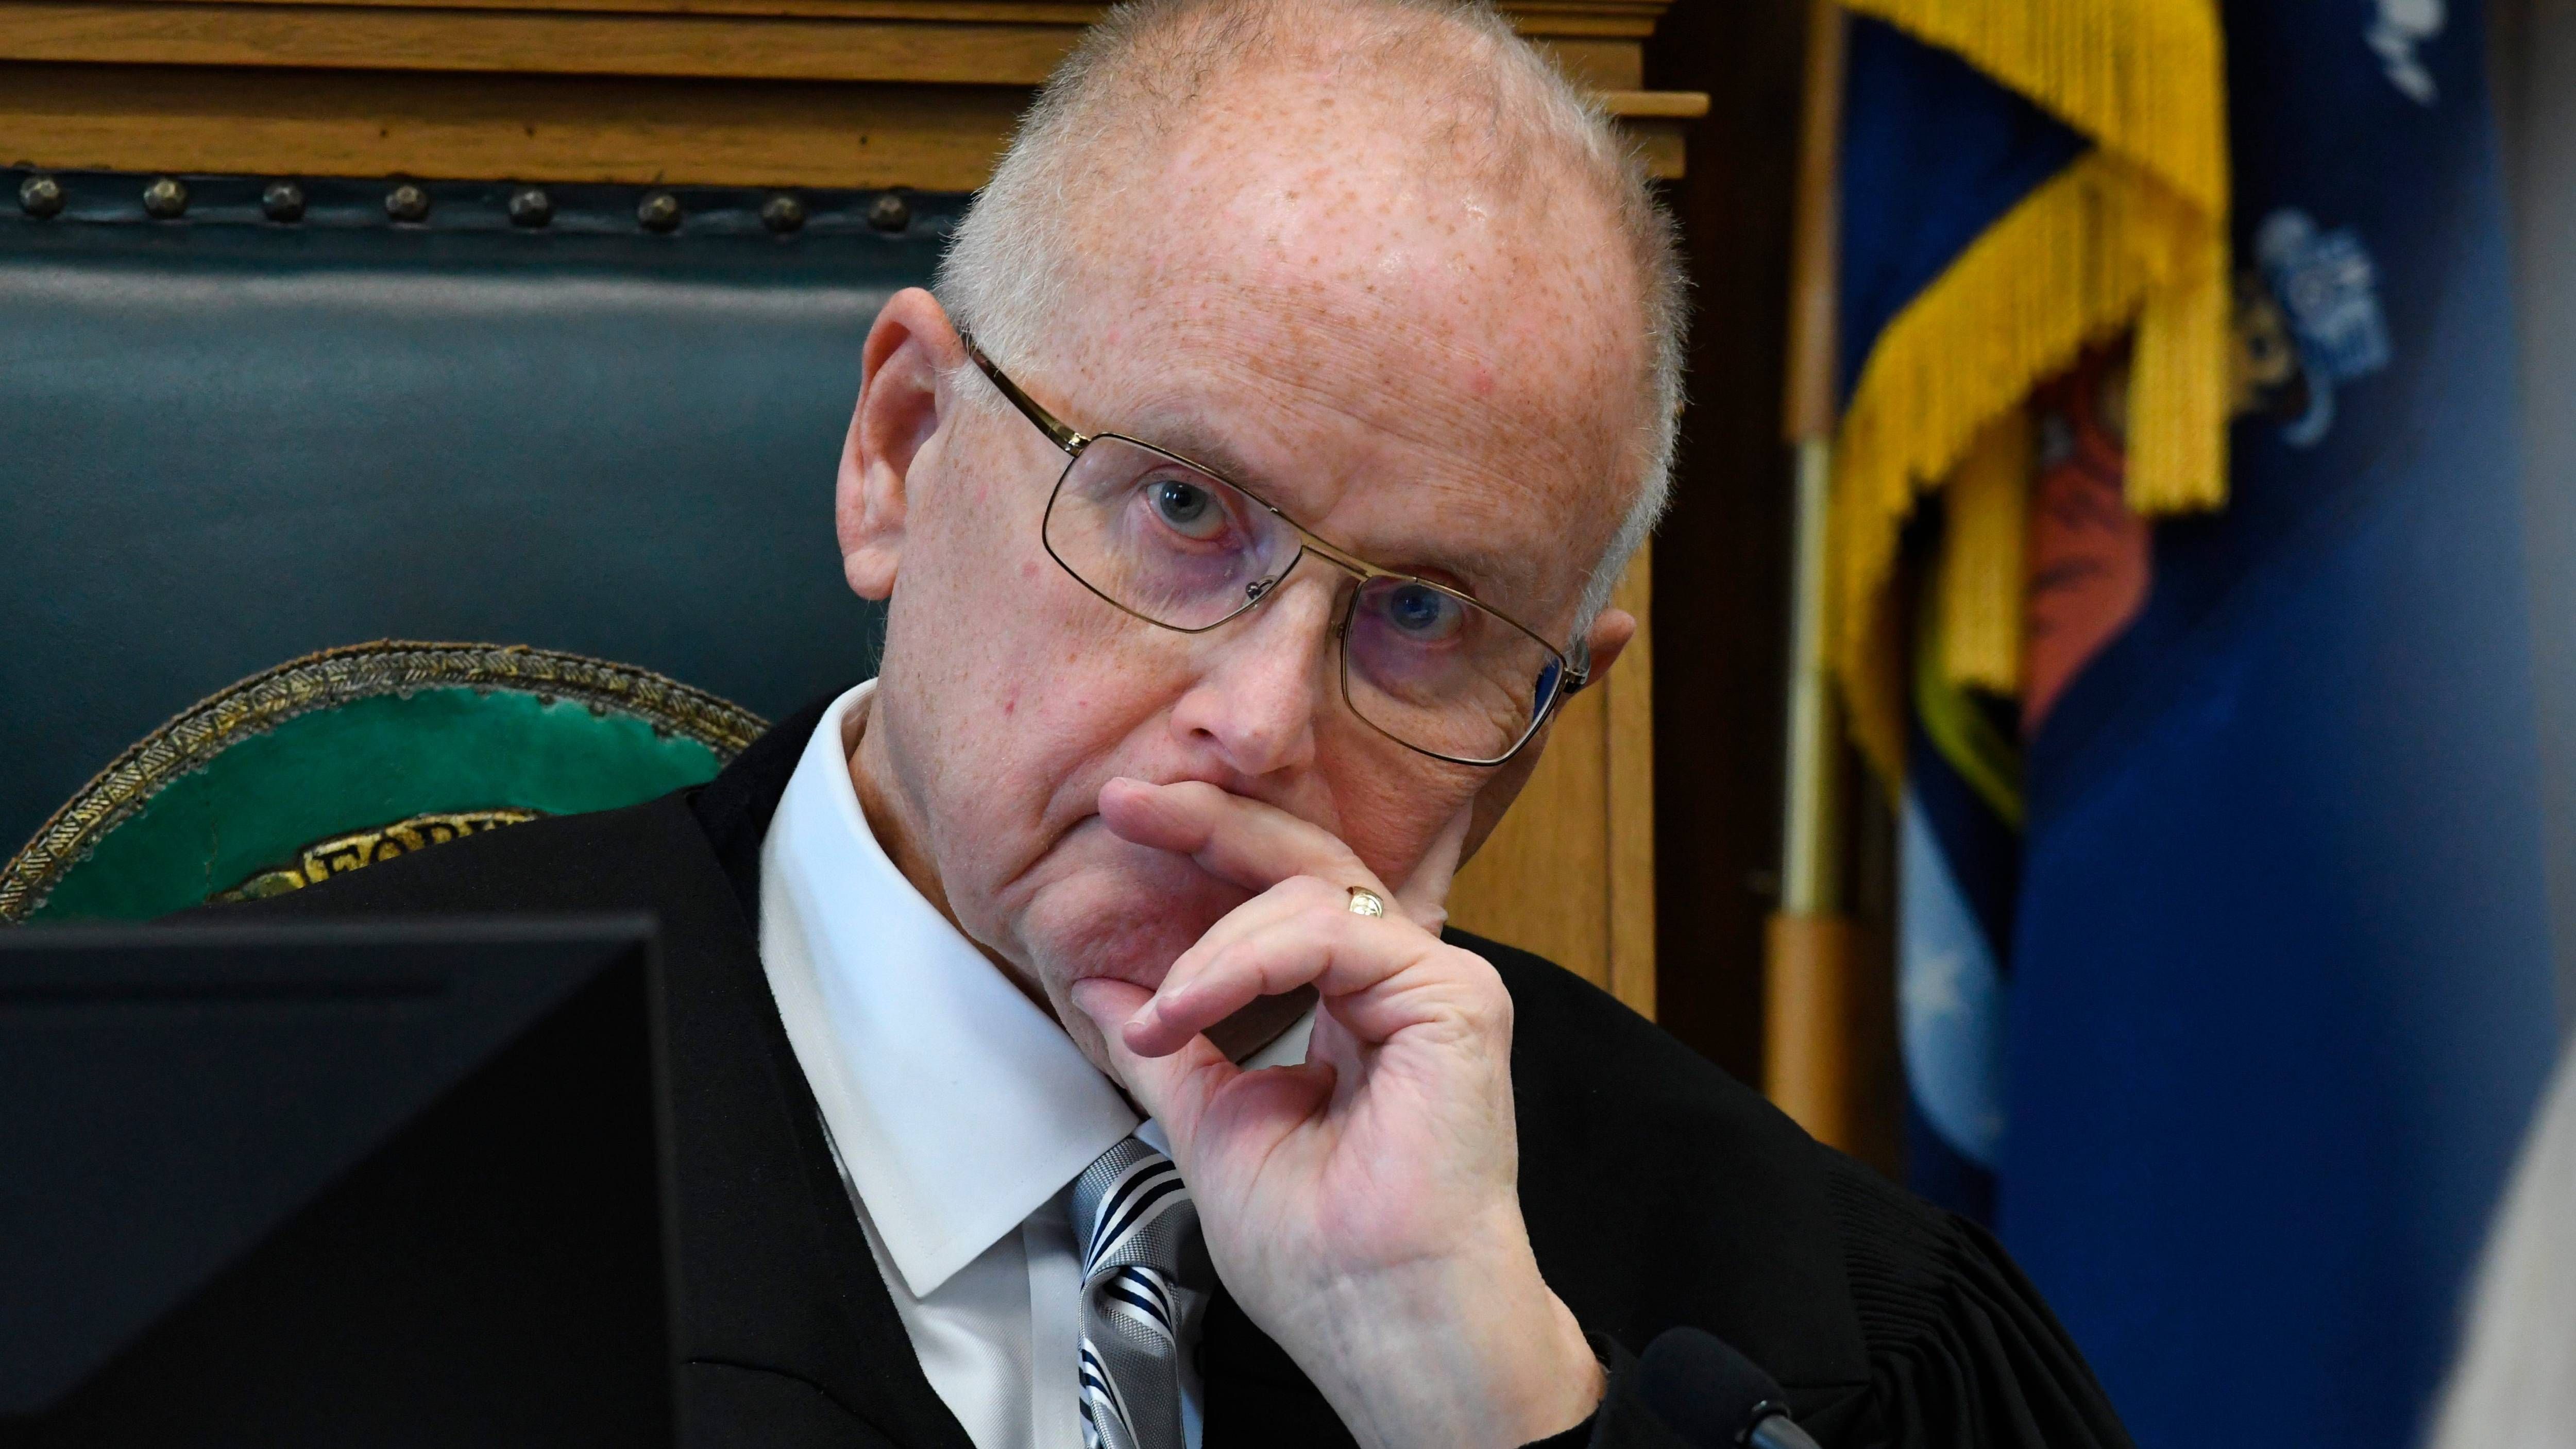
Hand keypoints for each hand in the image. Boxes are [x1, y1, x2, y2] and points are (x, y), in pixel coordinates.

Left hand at [1068, 779, 1603, 1448]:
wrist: (1381, 1323)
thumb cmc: (1323, 1258)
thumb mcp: (1214, 1124)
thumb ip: (1175, 1048)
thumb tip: (1109, 988)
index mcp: (1355, 1009)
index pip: (1281, 896)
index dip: (1205, 849)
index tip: (1121, 821)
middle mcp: (1400, 985)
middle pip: (1305, 860)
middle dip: (1207, 822)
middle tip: (1124, 802)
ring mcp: (1437, 985)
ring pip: (1307, 895)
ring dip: (1210, 945)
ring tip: (1160, 1012)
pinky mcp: (1455, 1000)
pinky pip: (1332, 934)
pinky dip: (1245, 960)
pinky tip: (1190, 1003)